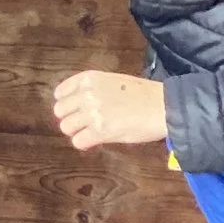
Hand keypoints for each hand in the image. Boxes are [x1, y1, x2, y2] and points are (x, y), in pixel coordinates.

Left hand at [51, 70, 169, 152]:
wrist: (164, 106)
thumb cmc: (144, 94)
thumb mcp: (114, 81)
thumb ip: (94, 89)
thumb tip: (78, 102)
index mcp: (90, 78)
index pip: (60, 92)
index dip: (66, 103)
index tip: (73, 110)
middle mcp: (87, 94)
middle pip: (60, 111)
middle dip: (70, 118)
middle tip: (83, 123)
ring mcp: (92, 112)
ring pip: (66, 127)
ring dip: (76, 131)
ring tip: (90, 132)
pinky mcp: (100, 131)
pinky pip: (78, 141)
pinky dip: (84, 143)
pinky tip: (94, 141)